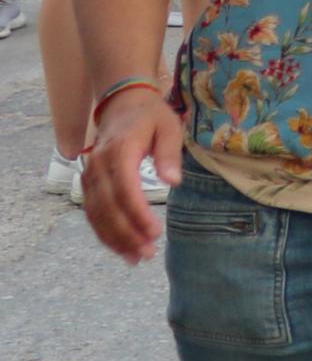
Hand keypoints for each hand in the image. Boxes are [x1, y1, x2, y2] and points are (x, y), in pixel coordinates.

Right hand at [79, 82, 182, 261]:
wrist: (122, 102)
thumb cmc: (151, 115)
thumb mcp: (169, 127)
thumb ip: (169, 154)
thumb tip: (173, 182)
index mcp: (119, 152)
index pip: (125, 190)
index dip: (137, 214)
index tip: (154, 233)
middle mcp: (98, 165)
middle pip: (108, 207)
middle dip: (126, 234)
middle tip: (147, 254)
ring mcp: (90, 174)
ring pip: (96, 213)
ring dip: (114, 238)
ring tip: (134, 258)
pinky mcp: (89, 181)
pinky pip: (93, 211)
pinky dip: (104, 231)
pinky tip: (119, 247)